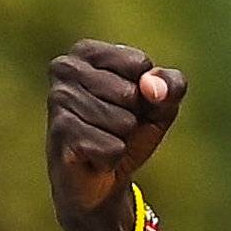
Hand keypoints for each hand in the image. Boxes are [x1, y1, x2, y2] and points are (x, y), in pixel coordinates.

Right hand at [46, 41, 185, 230]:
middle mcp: (65, 68)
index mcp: (87, 51)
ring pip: (122, 121)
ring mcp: (59, 99)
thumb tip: (152, 89)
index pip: (139, 64)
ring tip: (103, 140)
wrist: (102, 179)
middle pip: (130, 93)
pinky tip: (95, 157)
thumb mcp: (160, 105)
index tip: (129, 104)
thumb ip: (171, 86)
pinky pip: (112, 147)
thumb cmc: (128, 132)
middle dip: (133, 118)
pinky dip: (113, 158)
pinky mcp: (61, 133)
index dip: (146, 92)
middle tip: (115, 127)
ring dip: (122, 139)